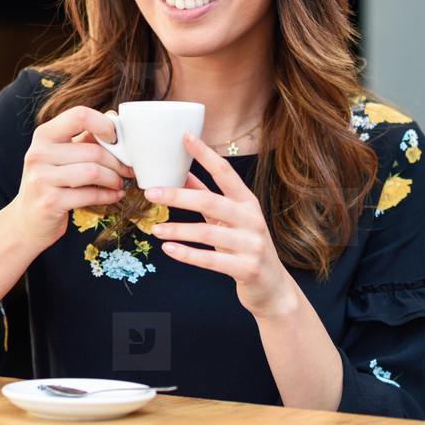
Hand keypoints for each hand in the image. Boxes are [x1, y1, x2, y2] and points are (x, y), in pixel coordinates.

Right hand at [11, 106, 133, 251]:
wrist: (27, 220)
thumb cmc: (51, 183)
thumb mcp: (61, 155)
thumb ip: (85, 137)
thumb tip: (113, 118)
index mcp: (44, 135)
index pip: (79, 115)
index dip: (104, 125)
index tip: (116, 139)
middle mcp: (39, 154)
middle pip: (93, 150)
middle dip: (118, 162)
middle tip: (128, 169)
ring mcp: (42, 178)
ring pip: (94, 172)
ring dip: (114, 179)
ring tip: (120, 183)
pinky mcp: (50, 202)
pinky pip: (90, 194)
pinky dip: (109, 195)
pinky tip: (115, 195)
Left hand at [143, 132, 297, 319]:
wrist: (273, 287)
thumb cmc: (246, 247)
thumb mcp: (231, 219)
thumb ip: (208, 197)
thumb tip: (182, 172)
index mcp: (248, 202)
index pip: (225, 172)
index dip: (205, 154)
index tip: (184, 137)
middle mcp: (252, 219)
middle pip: (210, 201)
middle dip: (178, 195)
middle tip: (151, 192)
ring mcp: (251, 244)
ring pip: (208, 232)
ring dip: (178, 229)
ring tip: (154, 228)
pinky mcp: (246, 268)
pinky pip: (211, 260)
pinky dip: (187, 254)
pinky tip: (168, 249)